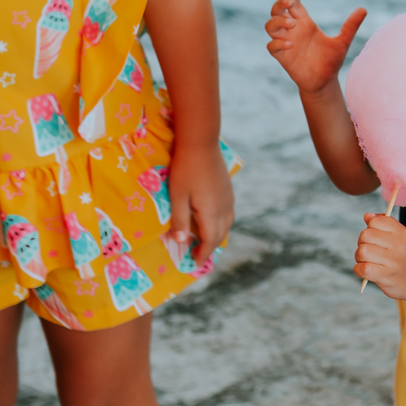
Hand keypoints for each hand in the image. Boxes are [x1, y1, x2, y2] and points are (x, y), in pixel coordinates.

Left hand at [168, 141, 234, 266]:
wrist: (201, 142)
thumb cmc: (185, 169)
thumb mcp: (177, 196)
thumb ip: (179, 220)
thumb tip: (181, 243)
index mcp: (211, 212)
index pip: (210, 241)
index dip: (203, 254)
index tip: (195, 263)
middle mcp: (224, 208)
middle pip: (220, 235)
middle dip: (210, 247)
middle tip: (198, 255)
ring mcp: (228, 198)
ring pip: (227, 224)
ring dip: (217, 235)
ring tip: (205, 240)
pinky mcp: (228, 189)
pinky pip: (228, 213)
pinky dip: (220, 223)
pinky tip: (211, 219)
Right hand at [266, 0, 366, 96]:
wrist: (324, 82)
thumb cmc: (331, 61)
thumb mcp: (343, 42)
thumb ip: (350, 26)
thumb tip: (364, 9)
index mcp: (305, 23)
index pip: (293, 4)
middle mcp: (293, 31)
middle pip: (277, 10)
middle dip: (279, 4)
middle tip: (289, 2)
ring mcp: (286, 43)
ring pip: (270, 26)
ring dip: (278, 21)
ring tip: (292, 23)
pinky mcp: (282, 57)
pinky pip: (271, 47)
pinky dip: (277, 43)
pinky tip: (290, 44)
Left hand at [355, 213, 405, 299]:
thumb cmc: (404, 256)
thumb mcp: (400, 237)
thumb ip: (384, 223)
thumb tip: (367, 216)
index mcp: (402, 233)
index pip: (376, 221)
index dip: (370, 228)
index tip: (374, 236)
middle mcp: (399, 245)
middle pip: (365, 235)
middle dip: (362, 242)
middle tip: (369, 250)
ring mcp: (393, 262)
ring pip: (362, 251)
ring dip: (359, 257)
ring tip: (367, 260)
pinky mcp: (385, 276)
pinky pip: (362, 268)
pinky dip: (359, 269)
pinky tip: (365, 270)